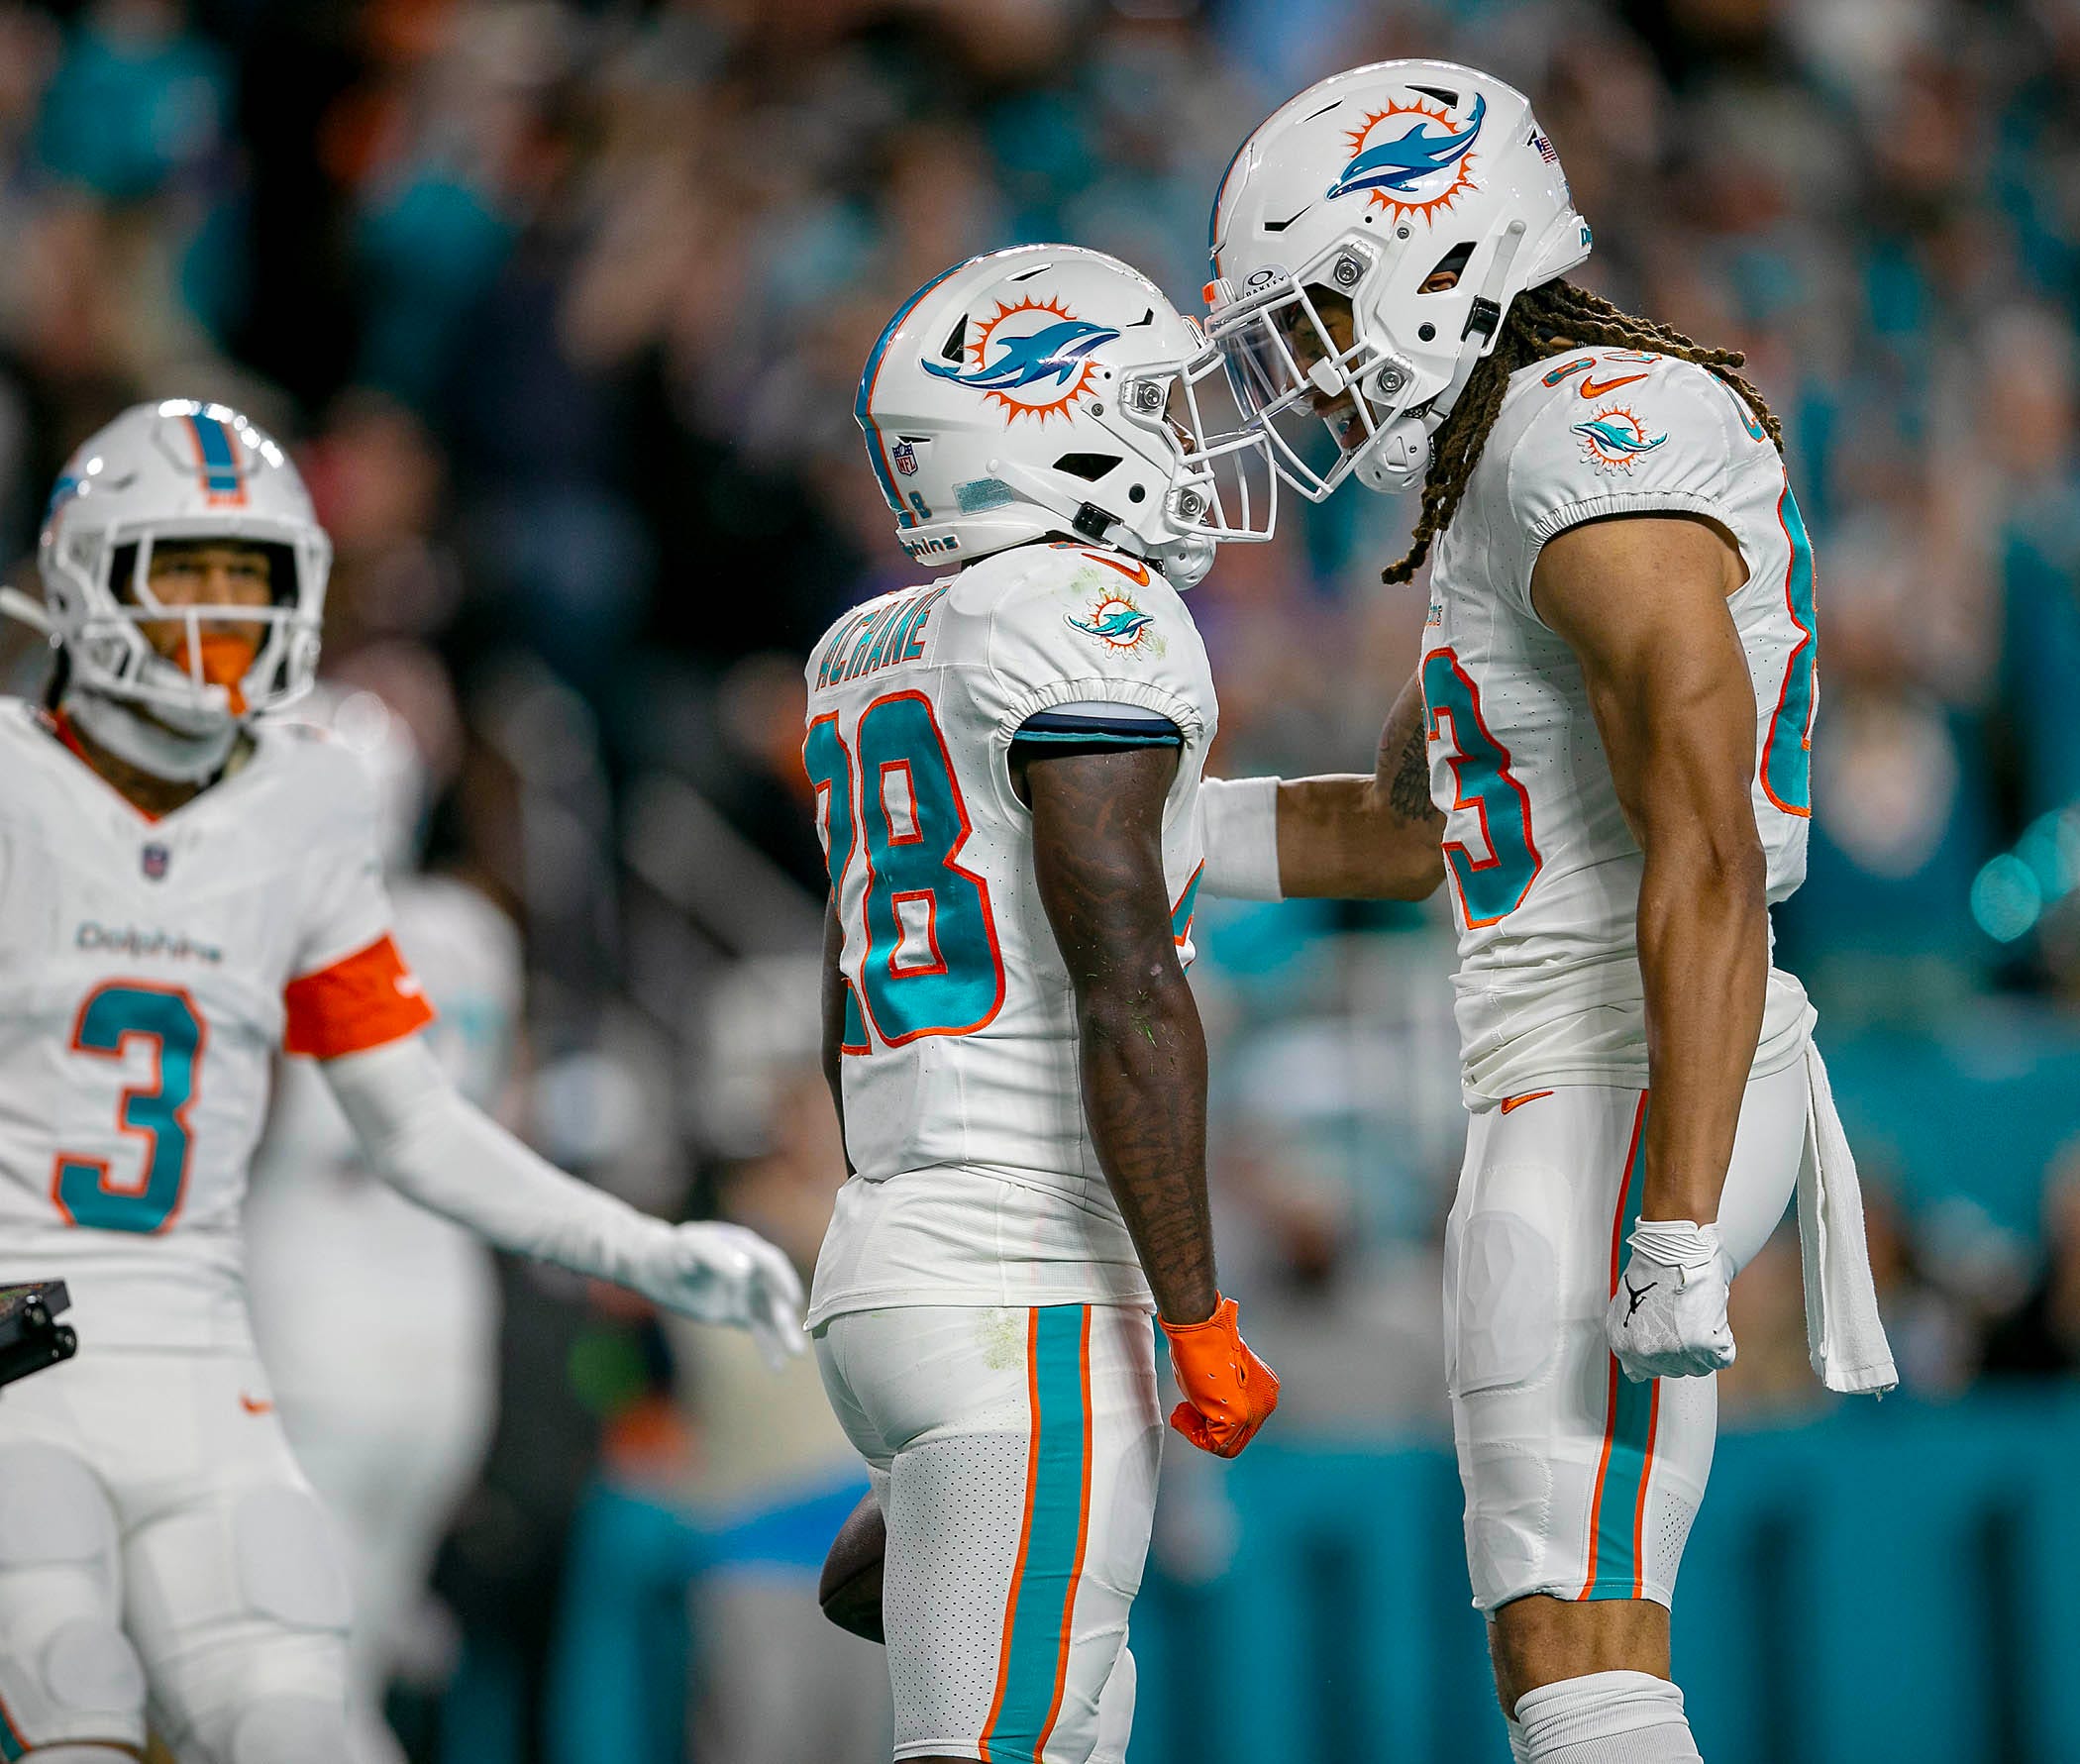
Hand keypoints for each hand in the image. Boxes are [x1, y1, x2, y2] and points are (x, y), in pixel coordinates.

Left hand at [629, 1221, 806, 1370]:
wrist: (656, 1268)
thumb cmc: (674, 1252)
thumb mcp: (693, 1249)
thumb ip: (718, 1257)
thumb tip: (746, 1270)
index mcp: (747, 1249)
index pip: (772, 1264)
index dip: (784, 1280)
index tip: (793, 1300)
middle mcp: (753, 1270)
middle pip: (775, 1293)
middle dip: (785, 1316)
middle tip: (794, 1337)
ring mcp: (747, 1292)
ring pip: (771, 1314)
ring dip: (783, 1332)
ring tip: (795, 1353)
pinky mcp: (738, 1311)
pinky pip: (759, 1329)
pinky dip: (768, 1345)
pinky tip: (777, 1365)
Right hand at [1160, 1295, 1278, 1456]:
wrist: (1198, 1326)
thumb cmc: (1200, 1344)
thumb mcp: (1217, 1375)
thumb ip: (1220, 1395)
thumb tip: (1208, 1411)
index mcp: (1264, 1388)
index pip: (1242, 1422)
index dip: (1213, 1420)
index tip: (1193, 1406)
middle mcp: (1266, 1400)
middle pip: (1237, 1435)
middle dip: (1207, 1428)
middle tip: (1186, 1411)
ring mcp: (1255, 1410)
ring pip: (1228, 1444)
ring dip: (1199, 1432)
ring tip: (1183, 1411)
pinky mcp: (1239, 1416)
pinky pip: (1215, 1444)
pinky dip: (1193, 1434)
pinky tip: (1182, 1412)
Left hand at [1605, 1219, 1733, 1381]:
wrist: (1673, 1250)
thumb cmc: (1653, 1269)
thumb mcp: (1628, 1306)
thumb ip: (1635, 1334)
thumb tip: (1643, 1355)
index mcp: (1624, 1345)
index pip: (1646, 1372)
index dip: (1662, 1353)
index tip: (1669, 1339)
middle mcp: (1646, 1354)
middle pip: (1675, 1369)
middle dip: (1683, 1348)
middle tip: (1684, 1319)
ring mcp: (1674, 1352)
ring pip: (1700, 1366)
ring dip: (1704, 1345)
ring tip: (1695, 1314)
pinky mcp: (1702, 1346)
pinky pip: (1723, 1357)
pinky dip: (1723, 1340)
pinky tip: (1710, 1317)